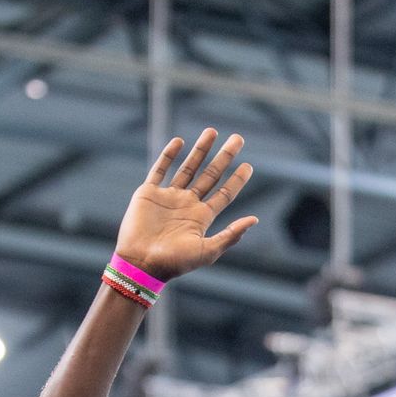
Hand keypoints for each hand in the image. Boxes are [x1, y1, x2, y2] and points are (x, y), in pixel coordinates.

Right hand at [114, 128, 257, 281]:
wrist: (140, 264)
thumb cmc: (174, 263)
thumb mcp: (207, 251)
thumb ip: (230, 235)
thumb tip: (255, 219)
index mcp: (202, 218)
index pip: (224, 194)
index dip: (237, 180)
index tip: (249, 165)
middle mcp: (187, 204)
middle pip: (210, 175)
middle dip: (224, 157)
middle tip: (238, 139)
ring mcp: (168, 197)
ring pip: (188, 168)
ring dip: (200, 150)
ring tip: (212, 131)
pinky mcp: (149, 193)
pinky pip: (160, 169)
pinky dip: (168, 155)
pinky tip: (179, 142)